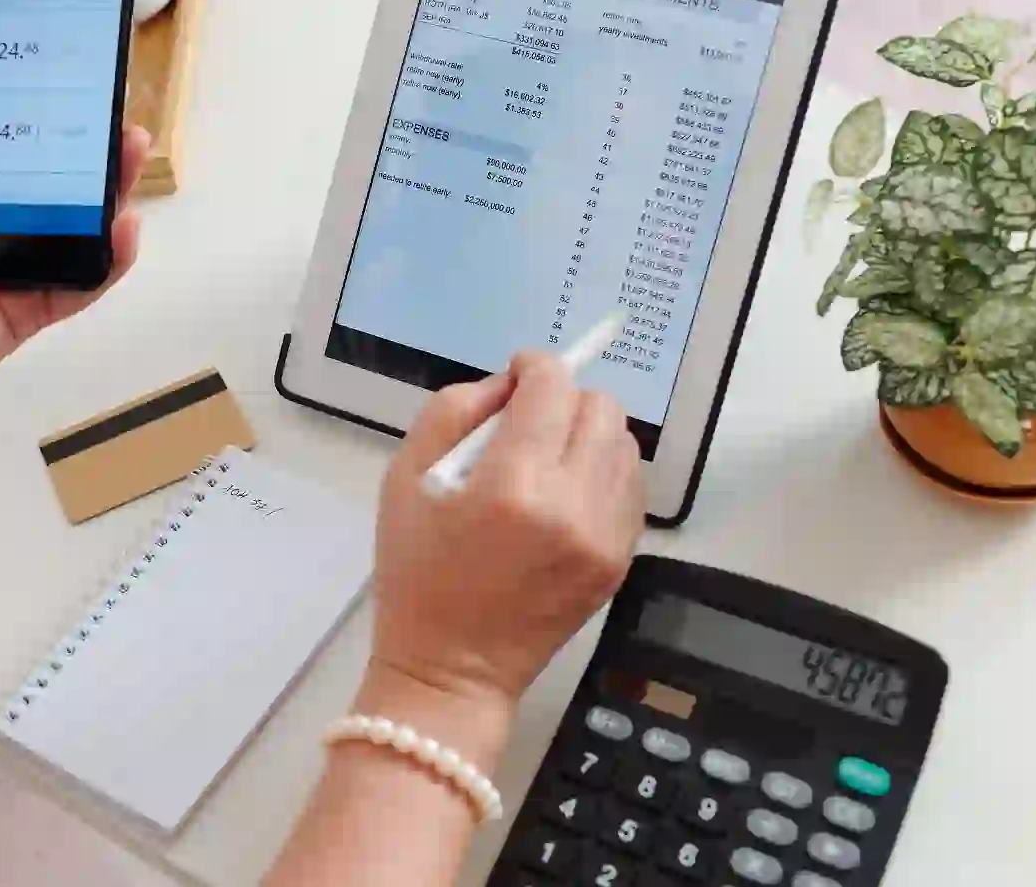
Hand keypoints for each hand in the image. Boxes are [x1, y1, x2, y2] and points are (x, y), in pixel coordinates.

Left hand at [0, 92, 148, 467]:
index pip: (2, 156)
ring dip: (109, 194)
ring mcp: (13, 275)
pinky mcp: (31, 313)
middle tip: (117, 116)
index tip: (64, 86)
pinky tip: (128, 226)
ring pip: (73, 230)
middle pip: (49, 188)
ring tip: (136, 153)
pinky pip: (78, 284)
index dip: (33, 123)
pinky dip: (109, 259)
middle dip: (85, 152)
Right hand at [371, 353, 642, 712]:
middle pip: (601, 408)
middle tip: (529, 422)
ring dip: (589, 436)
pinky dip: (603, 475)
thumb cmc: (418, 573)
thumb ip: (455, 411)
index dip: (535, 367)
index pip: (553, 388)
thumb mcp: (404, 478)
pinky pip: (631, 488)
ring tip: (548, 460)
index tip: (517, 376)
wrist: (453, 669)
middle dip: (564, 400)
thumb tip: (510, 385)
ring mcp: (605, 538)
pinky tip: (566, 494)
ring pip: (624, 444)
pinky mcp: (620, 561)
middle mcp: (572, 507)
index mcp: (512, 486)